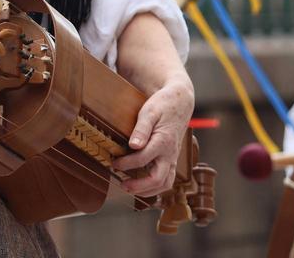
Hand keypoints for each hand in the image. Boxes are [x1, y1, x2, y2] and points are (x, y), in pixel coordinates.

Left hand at [112, 77, 194, 196]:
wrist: (180, 103)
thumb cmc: (163, 105)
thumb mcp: (150, 111)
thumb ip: (141, 129)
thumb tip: (133, 146)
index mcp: (164, 141)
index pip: (144, 158)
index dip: (127, 163)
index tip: (114, 163)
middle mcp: (170, 154)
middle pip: (158, 179)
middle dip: (139, 186)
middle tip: (122, 184)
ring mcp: (173, 158)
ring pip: (165, 184)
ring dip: (148, 191)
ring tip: (130, 188)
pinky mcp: (172, 160)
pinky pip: (167, 179)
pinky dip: (155, 187)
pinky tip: (141, 185)